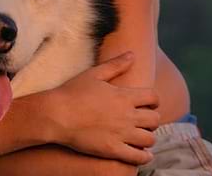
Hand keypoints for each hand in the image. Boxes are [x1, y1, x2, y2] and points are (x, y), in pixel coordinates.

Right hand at [37, 52, 159, 164]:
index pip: (153, 97)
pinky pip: (138, 157)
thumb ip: (115, 65)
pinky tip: (140, 153)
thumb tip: (132, 54)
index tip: (148, 104)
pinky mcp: (113, 149)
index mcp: (123, 96)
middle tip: (142, 120)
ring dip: (147, 137)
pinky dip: (144, 156)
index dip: (154, 100)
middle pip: (155, 119)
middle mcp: (126, 115)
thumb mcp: (94, 74)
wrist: (56, 114)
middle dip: (152, 119)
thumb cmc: (72, 92)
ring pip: (150, 139)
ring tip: (139, 136)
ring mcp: (121, 134)